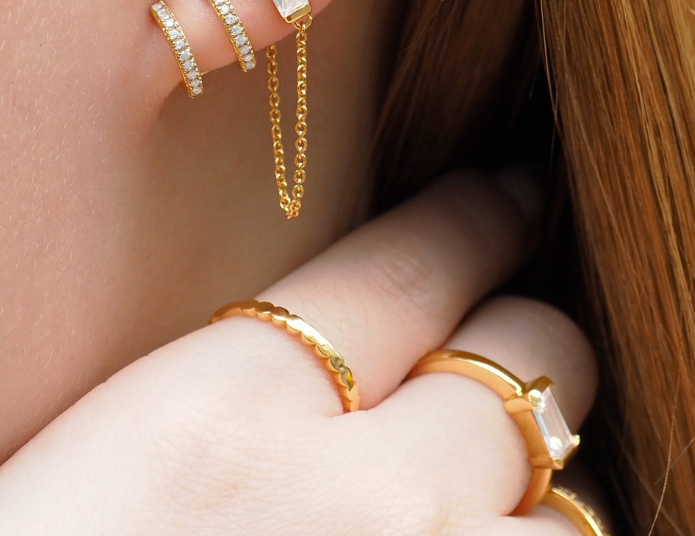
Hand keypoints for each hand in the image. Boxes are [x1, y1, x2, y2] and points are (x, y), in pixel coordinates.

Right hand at [0, 172, 597, 534]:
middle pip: (533, 359)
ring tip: (500, 498)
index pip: (413, 261)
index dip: (478, 217)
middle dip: (534, 338)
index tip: (511, 191)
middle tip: (522, 338)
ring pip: (577, 512)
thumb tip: (348, 360)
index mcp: (226, 411)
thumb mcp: (117, 456)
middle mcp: (361, 506)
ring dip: (542, 497)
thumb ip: (240, 393)